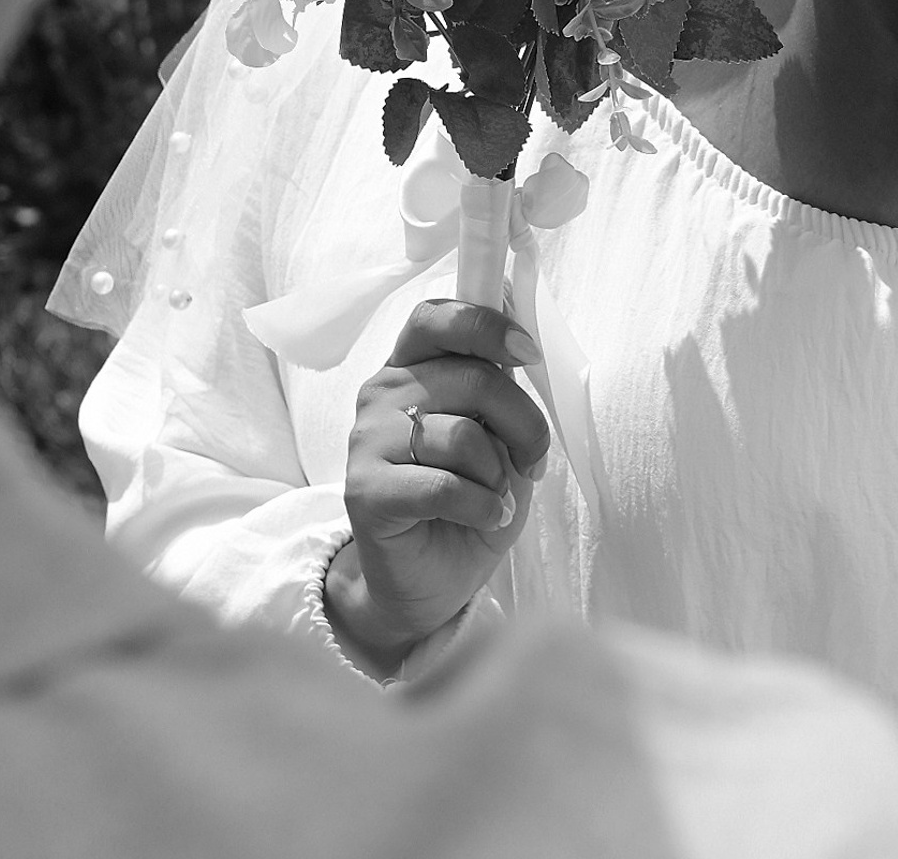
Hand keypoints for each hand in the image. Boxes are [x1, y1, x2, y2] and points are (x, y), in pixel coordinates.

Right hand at [330, 299, 550, 674]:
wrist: (428, 580)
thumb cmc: (469, 498)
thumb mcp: (498, 435)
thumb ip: (500, 388)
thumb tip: (523, 341)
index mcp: (413, 366)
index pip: (437, 317)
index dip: (486, 325)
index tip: (528, 352)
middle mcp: (383, 391)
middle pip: (473, 378)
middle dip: (523, 422)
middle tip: (533, 459)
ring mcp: (368, 439)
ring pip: (462, 434)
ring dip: (497, 473)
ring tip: (495, 495)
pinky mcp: (365, 490)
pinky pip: (444, 485)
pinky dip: (482, 505)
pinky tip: (486, 516)